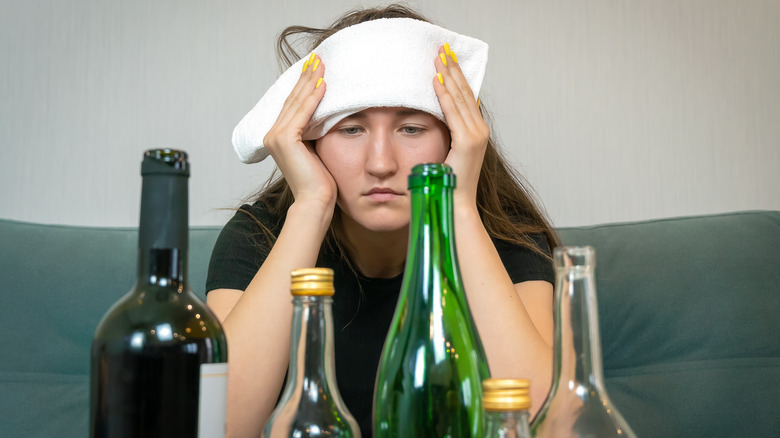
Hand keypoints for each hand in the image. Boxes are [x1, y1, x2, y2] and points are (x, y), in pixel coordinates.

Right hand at [263, 54, 336, 210]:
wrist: (315, 202)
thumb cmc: (320, 182)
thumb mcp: (317, 149)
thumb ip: (315, 131)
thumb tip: (326, 113)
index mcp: (278, 137)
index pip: (292, 105)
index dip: (303, 85)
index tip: (314, 68)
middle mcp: (272, 135)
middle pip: (293, 99)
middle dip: (306, 77)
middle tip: (318, 58)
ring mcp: (276, 137)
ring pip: (297, 103)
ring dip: (310, 81)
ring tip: (322, 64)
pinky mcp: (286, 140)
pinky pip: (302, 113)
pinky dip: (313, 98)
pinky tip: (323, 84)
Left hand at [432, 44, 489, 207]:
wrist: (455, 205)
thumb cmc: (447, 185)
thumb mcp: (444, 154)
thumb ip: (443, 136)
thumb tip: (430, 121)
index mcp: (475, 132)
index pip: (465, 97)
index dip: (456, 76)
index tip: (446, 58)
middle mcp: (479, 131)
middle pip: (465, 92)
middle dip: (452, 68)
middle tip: (442, 48)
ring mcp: (476, 136)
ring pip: (459, 98)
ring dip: (448, 75)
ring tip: (439, 56)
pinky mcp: (467, 143)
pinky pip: (452, 113)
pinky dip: (444, 95)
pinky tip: (436, 80)